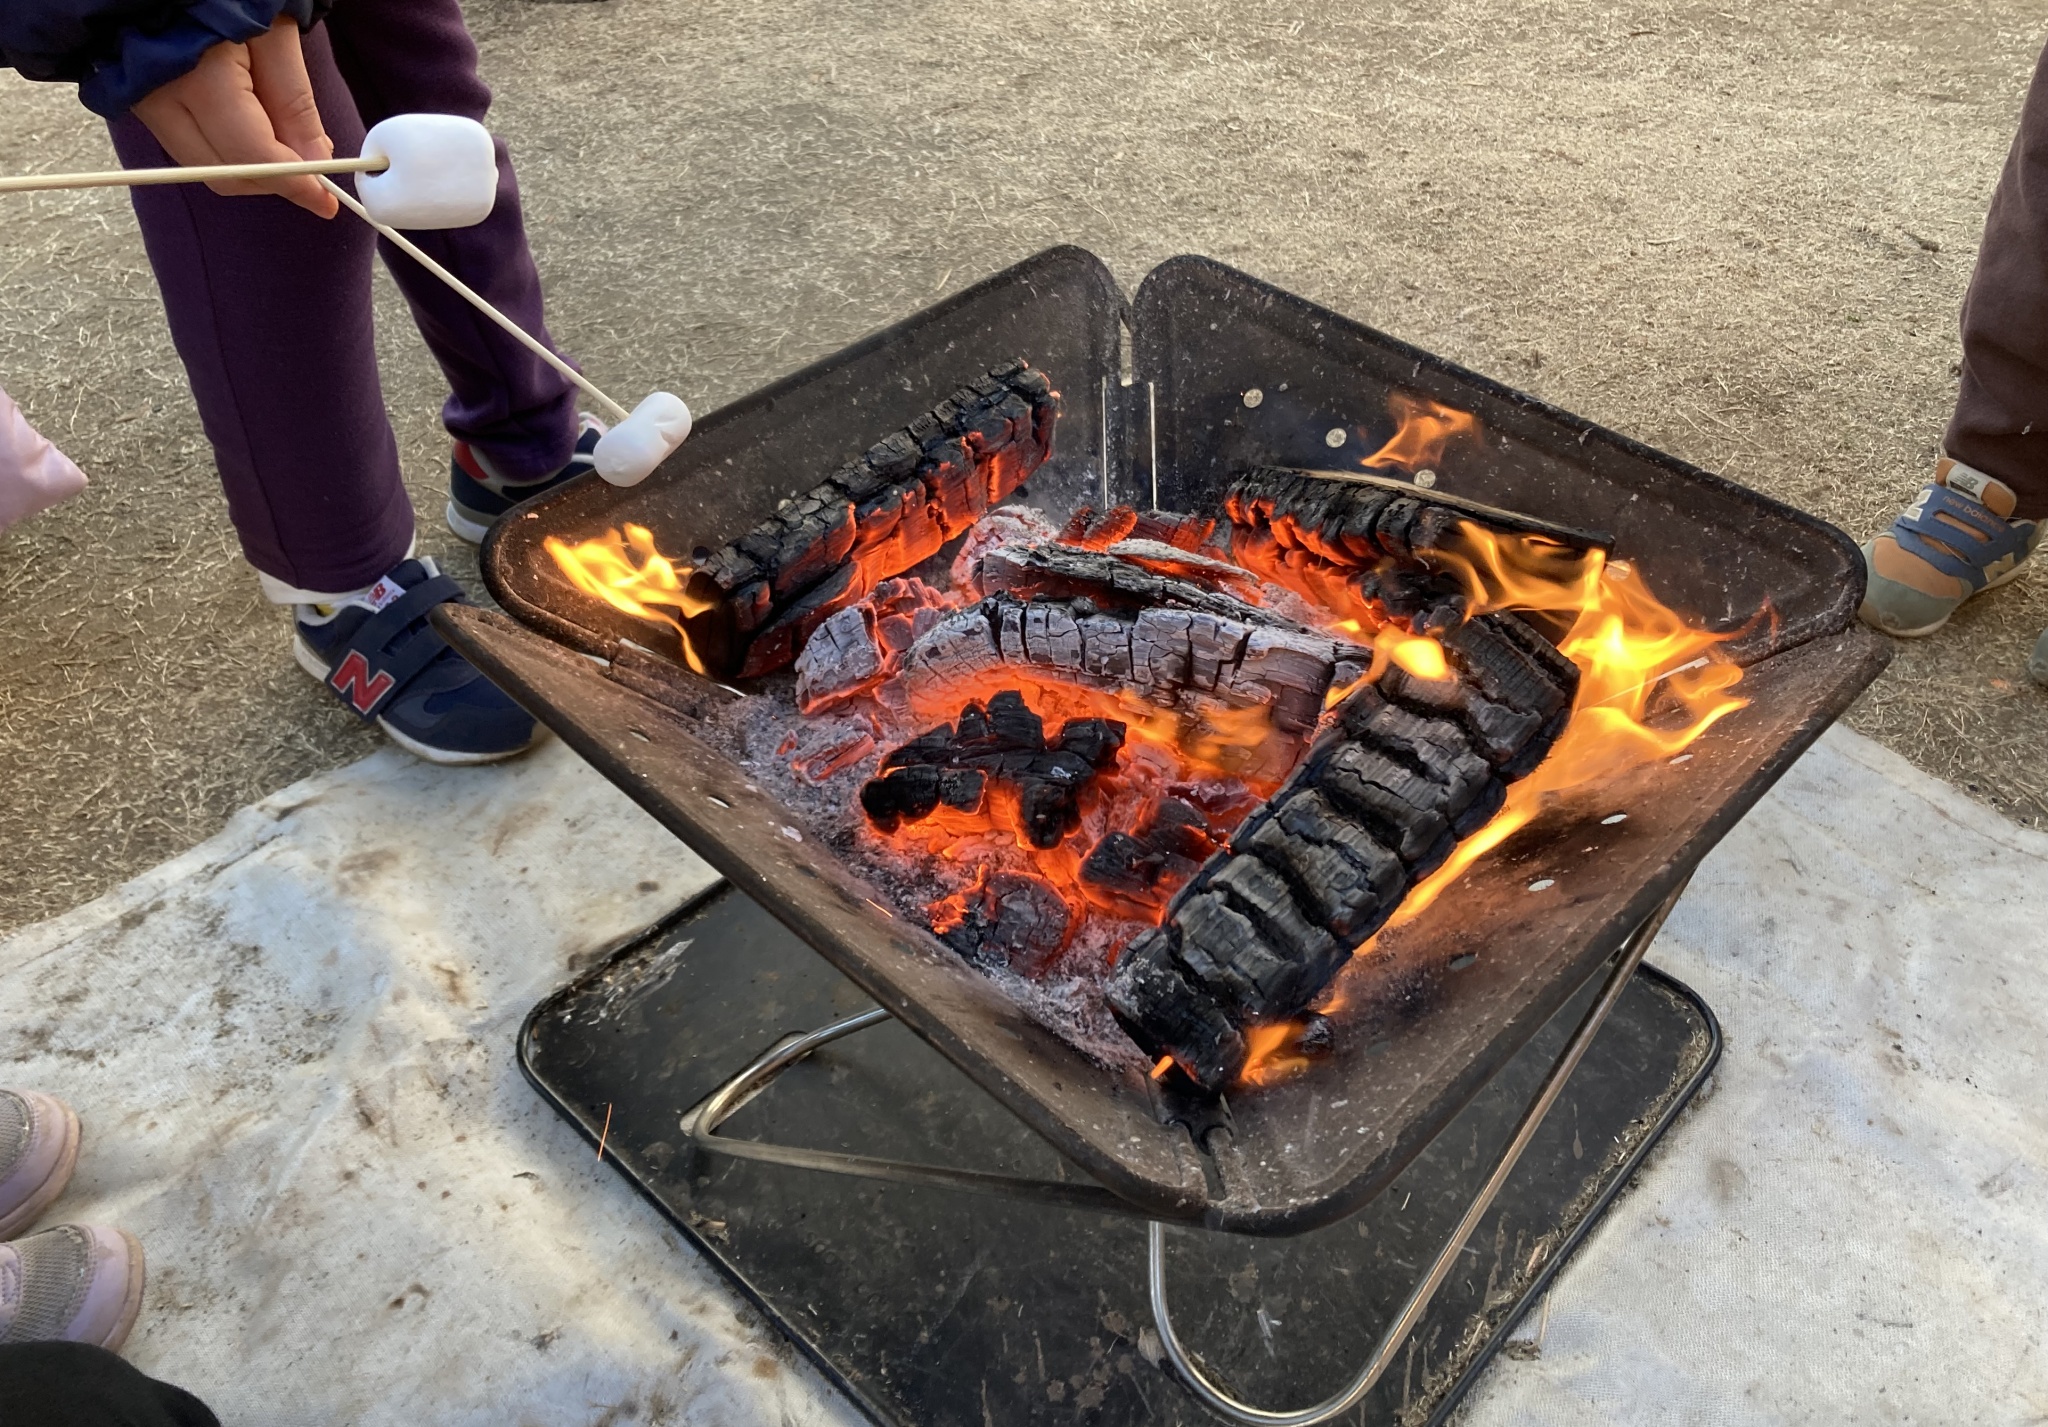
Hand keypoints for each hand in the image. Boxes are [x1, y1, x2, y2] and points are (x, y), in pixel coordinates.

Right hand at [130, 18, 336, 217]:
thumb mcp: (273, 33)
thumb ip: (293, 104)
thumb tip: (314, 163)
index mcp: (199, 79)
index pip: (254, 158)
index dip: (297, 185)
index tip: (327, 200)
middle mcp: (161, 99)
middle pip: (228, 175)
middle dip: (275, 181)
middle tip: (312, 171)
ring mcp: (145, 103)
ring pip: (206, 168)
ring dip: (250, 169)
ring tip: (282, 142)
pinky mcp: (140, 103)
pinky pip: (189, 146)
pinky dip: (226, 150)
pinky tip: (251, 128)